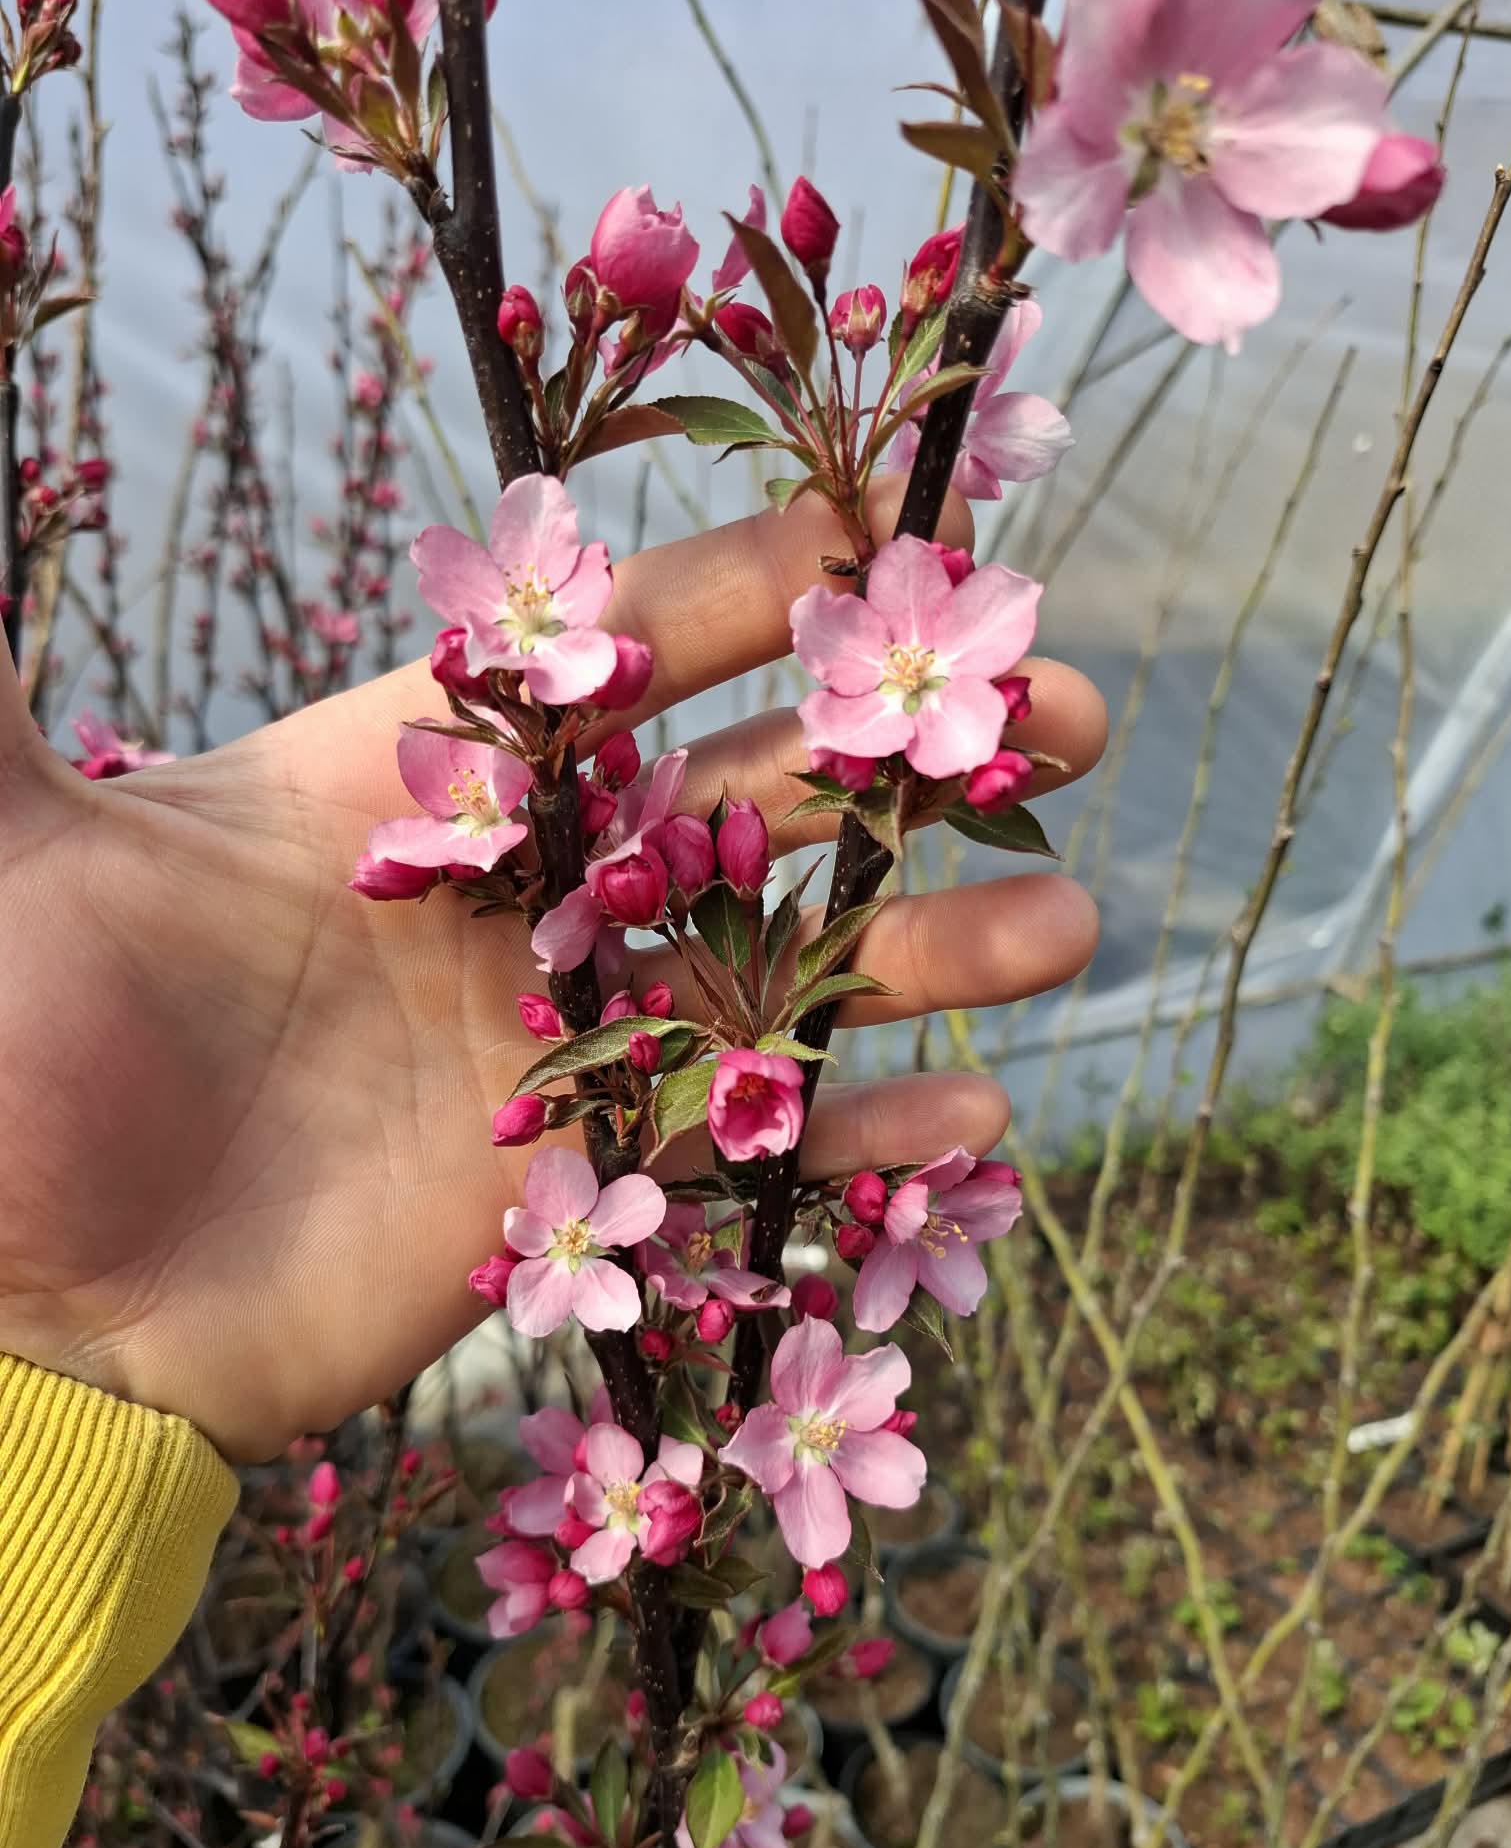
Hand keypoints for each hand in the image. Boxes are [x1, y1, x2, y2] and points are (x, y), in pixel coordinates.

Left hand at [0, 482, 1103, 1460]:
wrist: (43, 1321)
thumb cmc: (14, 1073)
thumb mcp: (10, 847)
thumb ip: (18, 683)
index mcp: (412, 776)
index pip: (610, 650)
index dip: (746, 585)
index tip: (884, 526)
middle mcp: (516, 895)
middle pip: (750, 794)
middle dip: (908, 746)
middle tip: (1065, 704)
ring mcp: (564, 1040)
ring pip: (787, 971)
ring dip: (929, 944)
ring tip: (1067, 918)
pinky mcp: (586, 1179)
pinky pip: (755, 1146)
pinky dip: (861, 1138)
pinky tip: (978, 1115)